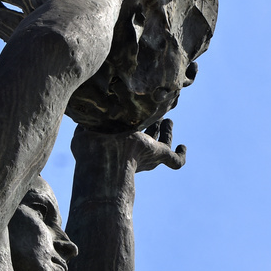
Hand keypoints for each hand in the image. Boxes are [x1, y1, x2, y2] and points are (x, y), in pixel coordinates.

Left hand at [71, 119, 186, 172]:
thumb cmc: (93, 144)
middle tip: (158, 116)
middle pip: (146, 139)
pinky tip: (182, 147)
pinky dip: (180, 156)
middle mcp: (134, 150)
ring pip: (161, 146)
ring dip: (166, 134)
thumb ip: (90, 118)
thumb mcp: (89, 126)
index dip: (132, 124)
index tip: (134, 112)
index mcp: (120, 144)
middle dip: (151, 128)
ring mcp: (148, 155)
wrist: (107, 158)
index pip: (128, 133)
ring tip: (168, 120)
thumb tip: (88, 108)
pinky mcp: (159, 156)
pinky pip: (175, 161)